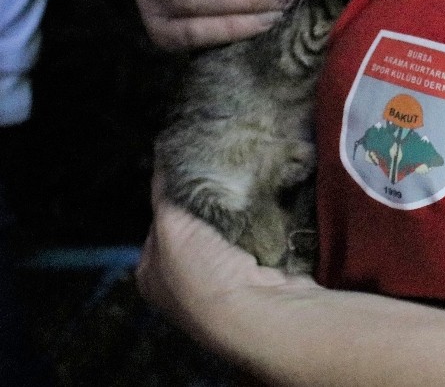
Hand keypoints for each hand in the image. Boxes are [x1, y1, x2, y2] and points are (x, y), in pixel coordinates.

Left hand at [135, 172, 315, 349]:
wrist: (257, 313)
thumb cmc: (202, 275)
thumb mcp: (170, 226)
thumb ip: (166, 193)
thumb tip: (164, 157)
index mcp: (153, 276)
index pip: (160, 224)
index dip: (174, 198)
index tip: (192, 175)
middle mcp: (185, 285)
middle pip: (197, 229)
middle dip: (210, 206)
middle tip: (224, 181)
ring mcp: (225, 285)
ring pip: (229, 234)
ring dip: (239, 216)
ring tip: (247, 193)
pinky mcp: (260, 280)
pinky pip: (258, 241)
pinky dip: (261, 227)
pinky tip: (265, 212)